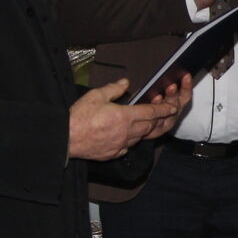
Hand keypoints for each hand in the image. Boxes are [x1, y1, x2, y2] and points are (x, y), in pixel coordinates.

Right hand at [67, 77, 184, 160]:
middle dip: (155, 120)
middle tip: (156, 114)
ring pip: (139, 138)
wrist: (66, 139)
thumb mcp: (96, 95)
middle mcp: (126, 133)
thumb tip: (125, 83)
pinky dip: (129, 141)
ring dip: (142, 130)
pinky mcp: (113, 154)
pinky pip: (127, 147)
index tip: (172, 108)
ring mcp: (120, 145)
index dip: (163, 109)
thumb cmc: (79, 117)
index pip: (151, 113)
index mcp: (124, 116)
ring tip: (139, 124)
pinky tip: (123, 136)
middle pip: (148, 126)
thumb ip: (113, 89)